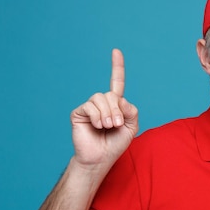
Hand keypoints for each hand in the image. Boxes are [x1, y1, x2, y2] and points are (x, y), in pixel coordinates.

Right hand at [70, 49, 138, 168]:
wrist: (101, 158)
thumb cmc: (115, 143)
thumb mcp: (131, 127)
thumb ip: (131, 111)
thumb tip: (119, 99)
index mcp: (115, 104)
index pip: (116, 82)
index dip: (117, 67)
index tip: (116, 51)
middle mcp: (101, 103)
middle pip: (112, 94)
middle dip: (117, 110)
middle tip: (116, 125)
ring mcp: (89, 107)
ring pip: (101, 98)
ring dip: (108, 114)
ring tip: (107, 127)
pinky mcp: (78, 112)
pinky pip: (90, 106)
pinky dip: (97, 116)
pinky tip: (98, 126)